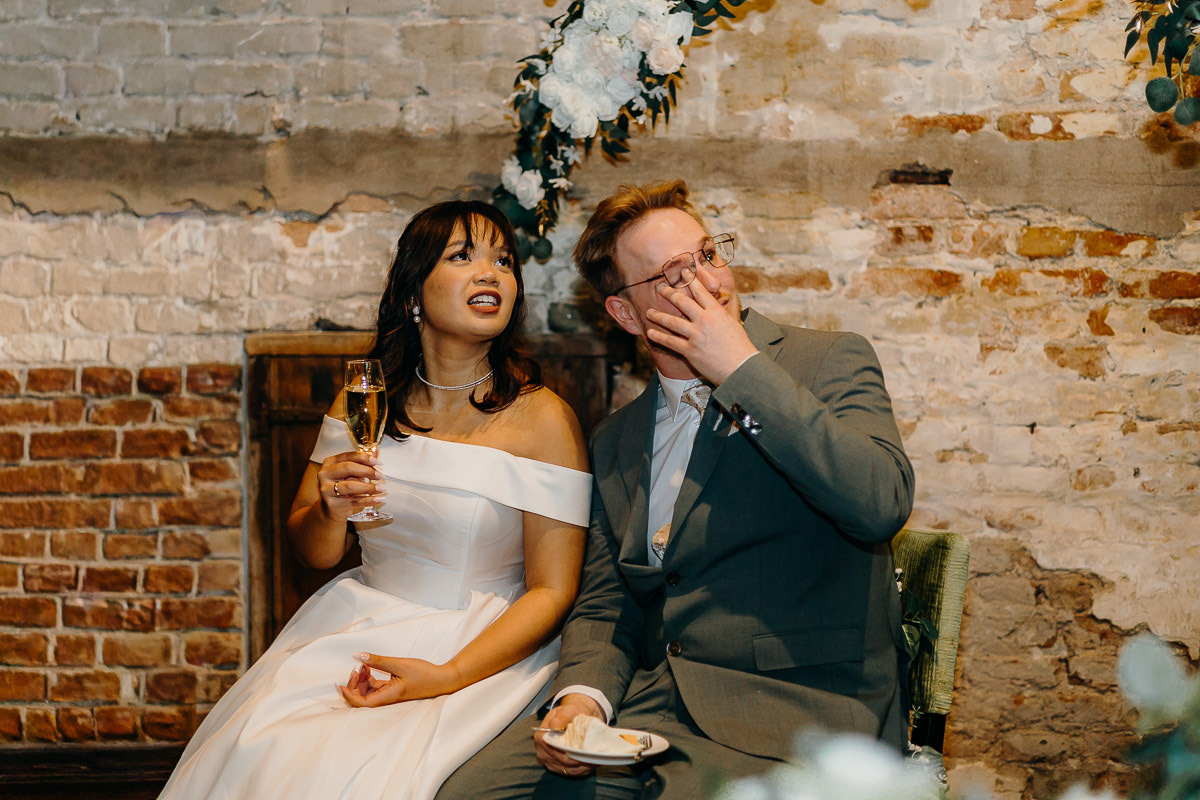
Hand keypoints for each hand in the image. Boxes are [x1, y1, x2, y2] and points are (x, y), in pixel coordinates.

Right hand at [317, 449, 385, 521]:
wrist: (332, 508)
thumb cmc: (342, 486)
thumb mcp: (351, 473)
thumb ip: (363, 462)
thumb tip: (376, 449)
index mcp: (330, 462)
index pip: (349, 456)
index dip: (365, 458)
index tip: (378, 462)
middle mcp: (325, 474)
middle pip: (348, 468)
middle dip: (367, 471)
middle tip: (381, 476)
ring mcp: (326, 489)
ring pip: (350, 486)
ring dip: (369, 487)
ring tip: (381, 488)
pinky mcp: (332, 504)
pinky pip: (354, 501)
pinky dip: (368, 500)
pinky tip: (378, 499)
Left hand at [338, 654, 460, 707]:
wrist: (441, 679)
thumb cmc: (423, 674)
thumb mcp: (399, 664)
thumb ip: (378, 661)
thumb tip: (358, 656)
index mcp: (387, 696)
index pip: (360, 703)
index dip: (348, 695)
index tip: (341, 684)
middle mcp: (386, 698)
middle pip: (361, 698)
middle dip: (354, 684)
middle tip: (356, 668)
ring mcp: (389, 694)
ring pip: (368, 692)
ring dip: (362, 680)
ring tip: (365, 664)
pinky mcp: (393, 689)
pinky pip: (375, 687)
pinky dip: (370, 678)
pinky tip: (371, 667)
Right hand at [534, 693, 603, 777]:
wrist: (574, 717)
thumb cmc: (571, 712)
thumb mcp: (567, 710)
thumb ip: (561, 717)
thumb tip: (554, 726)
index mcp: (541, 737)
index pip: (553, 751)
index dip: (567, 755)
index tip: (580, 756)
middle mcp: (542, 751)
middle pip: (560, 762)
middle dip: (576, 763)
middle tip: (592, 761)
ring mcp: (549, 761)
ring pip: (566, 770)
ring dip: (581, 768)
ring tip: (594, 763)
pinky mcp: (558, 766)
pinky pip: (570, 772)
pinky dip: (581, 770)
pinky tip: (591, 765)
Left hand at [644, 279, 757, 384]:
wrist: (742, 367)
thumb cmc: (740, 347)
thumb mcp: (732, 324)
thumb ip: (721, 315)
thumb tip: (716, 307)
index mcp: (717, 313)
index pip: (701, 292)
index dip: (690, 280)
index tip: (683, 272)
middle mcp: (705, 321)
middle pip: (682, 302)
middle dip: (669, 293)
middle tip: (660, 288)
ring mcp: (696, 335)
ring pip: (672, 322)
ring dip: (658, 316)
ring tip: (649, 312)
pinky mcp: (690, 350)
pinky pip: (670, 342)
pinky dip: (659, 337)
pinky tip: (650, 333)